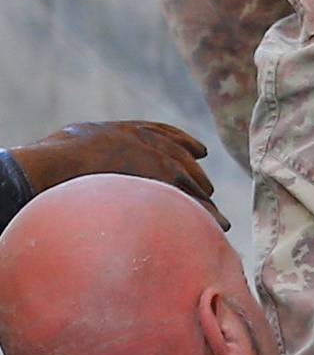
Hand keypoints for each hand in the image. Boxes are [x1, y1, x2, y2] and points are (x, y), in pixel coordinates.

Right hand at [12, 122, 224, 229]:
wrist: (60, 162)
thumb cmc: (56, 158)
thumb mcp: (73, 142)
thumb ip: (83, 149)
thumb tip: (68, 156)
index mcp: (126, 131)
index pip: (162, 134)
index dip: (182, 142)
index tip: (201, 151)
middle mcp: (147, 140)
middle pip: (181, 155)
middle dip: (196, 171)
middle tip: (208, 187)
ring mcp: (156, 157)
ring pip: (190, 179)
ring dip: (203, 197)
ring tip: (215, 215)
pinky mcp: (162, 177)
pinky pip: (190, 197)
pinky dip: (205, 212)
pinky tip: (217, 223)